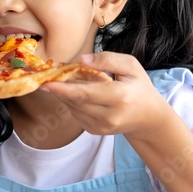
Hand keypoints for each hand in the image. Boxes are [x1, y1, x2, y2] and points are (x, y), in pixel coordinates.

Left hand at [41, 52, 168, 138]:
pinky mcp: (94, 131)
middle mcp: (109, 116)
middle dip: (58, 89)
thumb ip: (107, 60)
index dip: (64, 88)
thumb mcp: (131, 66)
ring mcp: (101, 127)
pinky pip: (76, 113)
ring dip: (64, 93)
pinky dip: (71, 101)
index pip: (86, 93)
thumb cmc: (139, 87)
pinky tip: (74, 91)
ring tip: (61, 80)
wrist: (148, 118)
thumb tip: (82, 60)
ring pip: (73, 107)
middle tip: (44, 78)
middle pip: (76, 101)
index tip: (46, 82)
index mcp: (120, 97)